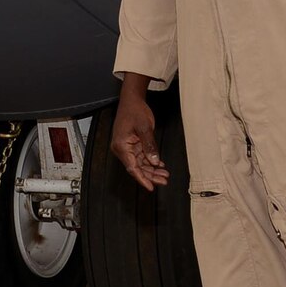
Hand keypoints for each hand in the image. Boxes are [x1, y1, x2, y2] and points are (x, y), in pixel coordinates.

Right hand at [111, 73, 169, 190]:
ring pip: (140, 163)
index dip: (142, 179)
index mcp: (121, 146)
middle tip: (164, 180)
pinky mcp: (132, 144)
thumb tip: (154, 161)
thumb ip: (149, 145)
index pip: (132, 167)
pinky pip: (141, 157)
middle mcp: (122, 148)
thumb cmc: (134, 110)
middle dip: (150, 175)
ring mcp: (127, 147)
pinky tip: (159, 165)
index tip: (151, 187)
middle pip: (137, 167)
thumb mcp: (145, 127)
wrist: (131, 99)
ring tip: (164, 174)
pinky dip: (150, 161)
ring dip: (152, 169)